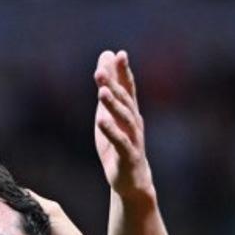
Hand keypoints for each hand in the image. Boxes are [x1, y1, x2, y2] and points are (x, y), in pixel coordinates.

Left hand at [94, 50, 152, 198]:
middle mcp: (134, 122)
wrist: (131, 180)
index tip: (119, 54)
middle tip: (100, 71)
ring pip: (125, 119)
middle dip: (114, 86)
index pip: (128, 88)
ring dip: (113, 105)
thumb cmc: (119, 144)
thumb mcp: (109, 114)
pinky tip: (101, 121)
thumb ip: (107, 88)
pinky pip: (121, 142)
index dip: (124, 72)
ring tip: (101, 92)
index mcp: (129, 112)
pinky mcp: (129, 156)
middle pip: (125, 101)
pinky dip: (112, 131)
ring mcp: (133, 139)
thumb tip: (106, 57)